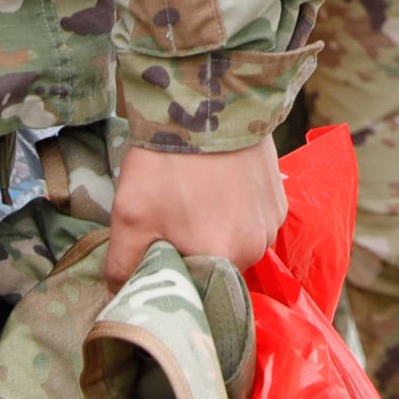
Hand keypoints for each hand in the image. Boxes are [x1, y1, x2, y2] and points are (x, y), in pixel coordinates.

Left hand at [109, 139, 288, 281]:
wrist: (207, 102)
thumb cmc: (166, 163)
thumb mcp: (129, 216)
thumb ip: (123, 267)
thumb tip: (119, 296)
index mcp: (221, 260)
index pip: (195, 292)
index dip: (175, 277)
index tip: (158, 254)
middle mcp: (256, 249)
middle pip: (219, 269)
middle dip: (196, 254)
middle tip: (173, 222)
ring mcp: (272, 223)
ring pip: (238, 245)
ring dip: (218, 233)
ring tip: (195, 201)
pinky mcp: (279, 200)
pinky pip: (255, 222)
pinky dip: (236, 212)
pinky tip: (216, 188)